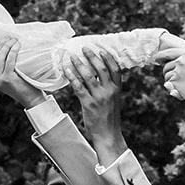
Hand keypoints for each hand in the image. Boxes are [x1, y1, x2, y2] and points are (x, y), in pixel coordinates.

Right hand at [0, 34, 44, 108]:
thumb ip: (4, 67)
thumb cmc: (23, 85)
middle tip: (7, 37)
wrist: (31, 99)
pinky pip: (9, 61)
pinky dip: (13, 51)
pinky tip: (17, 46)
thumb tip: (5, 47)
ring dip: (6, 46)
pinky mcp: (8, 80)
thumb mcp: (9, 77)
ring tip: (14, 40)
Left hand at [66, 47, 127, 162]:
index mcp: (117, 90)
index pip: (115, 69)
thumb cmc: (109, 118)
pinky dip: (72, 77)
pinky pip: (79, 87)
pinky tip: (67, 71)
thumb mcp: (113, 100)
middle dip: (92, 57)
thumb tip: (98, 75)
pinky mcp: (89, 104)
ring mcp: (99, 97)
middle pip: (101, 69)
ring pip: (89, 76)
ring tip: (72, 57)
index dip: (108, 58)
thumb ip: (109, 88)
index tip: (101, 50)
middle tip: (84, 49)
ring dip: (79, 64)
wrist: (108, 135)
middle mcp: (110, 91)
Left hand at [155, 34, 184, 107]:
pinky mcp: (175, 82)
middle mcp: (181, 60)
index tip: (157, 59)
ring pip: (166, 75)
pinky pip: (168, 84)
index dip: (161, 56)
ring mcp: (177, 71)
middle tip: (172, 76)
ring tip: (179, 84)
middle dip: (167, 70)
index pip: (168, 52)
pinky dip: (171, 87)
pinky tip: (179, 90)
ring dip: (169, 79)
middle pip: (167, 65)